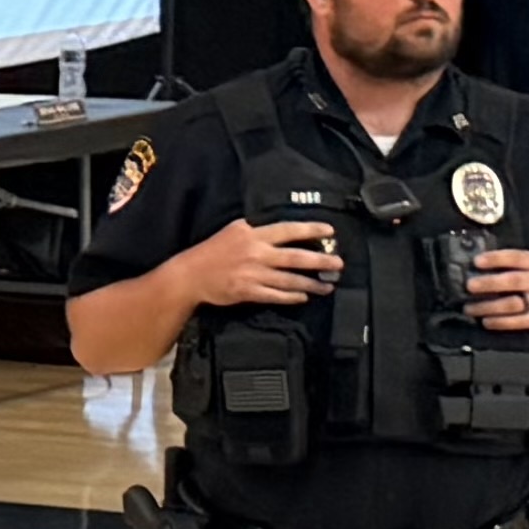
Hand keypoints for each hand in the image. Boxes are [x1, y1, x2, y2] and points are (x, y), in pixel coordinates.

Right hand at [184, 219, 340, 306]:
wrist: (189, 275)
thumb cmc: (211, 251)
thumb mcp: (232, 232)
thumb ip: (255, 231)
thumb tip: (281, 233)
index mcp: (252, 235)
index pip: (287, 230)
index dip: (310, 230)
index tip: (330, 231)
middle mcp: (256, 253)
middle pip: (295, 257)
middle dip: (320, 261)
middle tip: (339, 264)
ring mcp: (253, 274)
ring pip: (290, 279)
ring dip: (311, 283)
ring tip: (327, 286)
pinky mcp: (248, 291)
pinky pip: (276, 295)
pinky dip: (291, 297)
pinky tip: (303, 297)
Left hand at [467, 247, 528, 331]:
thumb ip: (511, 263)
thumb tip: (476, 265)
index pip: (516, 257)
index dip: (496, 259)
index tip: (476, 261)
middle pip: (512, 281)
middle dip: (488, 284)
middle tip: (469, 286)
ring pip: (512, 304)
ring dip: (488, 307)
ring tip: (469, 308)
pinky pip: (520, 322)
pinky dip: (501, 323)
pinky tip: (486, 322)